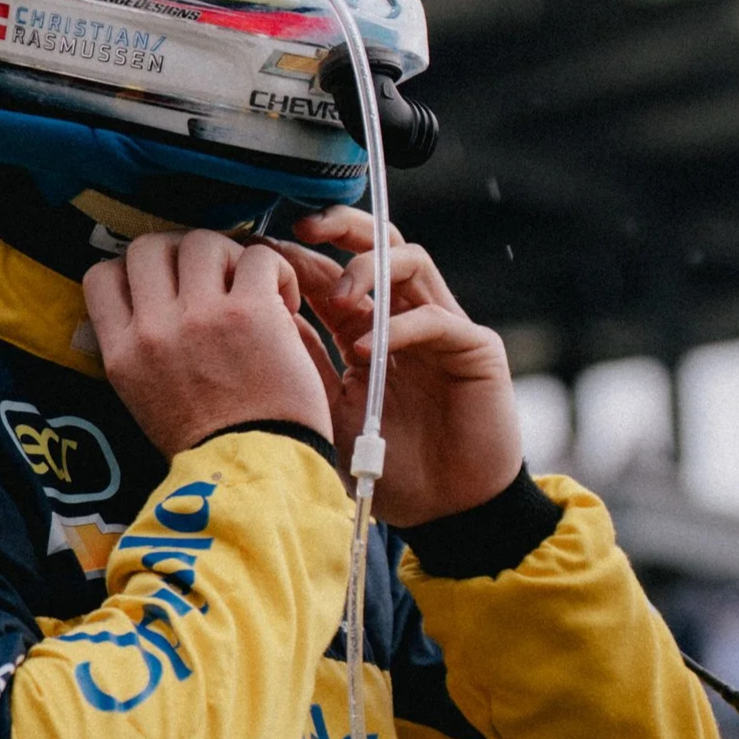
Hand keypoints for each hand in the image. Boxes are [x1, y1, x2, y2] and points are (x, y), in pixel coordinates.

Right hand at [84, 230, 333, 459]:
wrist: (256, 478)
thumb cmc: (209, 445)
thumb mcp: (144, 400)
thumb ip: (137, 349)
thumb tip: (147, 304)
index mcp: (122, 353)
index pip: (102, 276)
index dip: (134, 271)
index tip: (165, 286)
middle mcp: (153, 329)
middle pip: (149, 246)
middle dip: (180, 255)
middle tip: (210, 281)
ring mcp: (201, 317)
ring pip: (202, 241)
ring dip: (229, 257)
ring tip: (250, 289)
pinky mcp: (251, 312)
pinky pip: (258, 257)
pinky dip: (274, 271)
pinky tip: (284, 302)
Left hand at [270, 209, 521, 528]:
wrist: (447, 511)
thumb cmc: (389, 466)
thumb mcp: (327, 411)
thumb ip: (304, 362)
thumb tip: (265, 314)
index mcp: (367, 328)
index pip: (334, 270)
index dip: (301, 255)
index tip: (263, 251)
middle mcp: (404, 317)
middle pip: (377, 243)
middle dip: (340, 226)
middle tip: (303, 229)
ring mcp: (442, 327)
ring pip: (411, 259)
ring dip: (368, 269)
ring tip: (336, 298)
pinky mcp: (475, 348)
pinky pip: (437, 318)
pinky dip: (399, 327)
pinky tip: (366, 351)